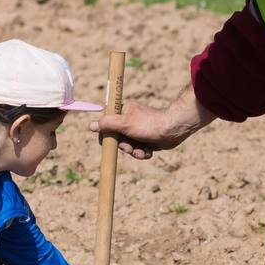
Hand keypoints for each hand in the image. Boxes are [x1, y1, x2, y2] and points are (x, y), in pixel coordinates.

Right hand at [90, 84, 214, 159]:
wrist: (173, 130)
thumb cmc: (149, 124)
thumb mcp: (125, 124)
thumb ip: (107, 124)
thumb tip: (91, 125)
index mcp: (123, 112)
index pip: (107, 125)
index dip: (107, 136)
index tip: (109, 144)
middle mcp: (130, 120)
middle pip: (118, 138)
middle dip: (125, 147)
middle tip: (130, 148)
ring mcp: (139, 130)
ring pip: (129, 146)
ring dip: (134, 152)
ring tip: (142, 151)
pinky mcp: (147, 139)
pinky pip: (139, 149)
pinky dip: (143, 152)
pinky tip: (149, 152)